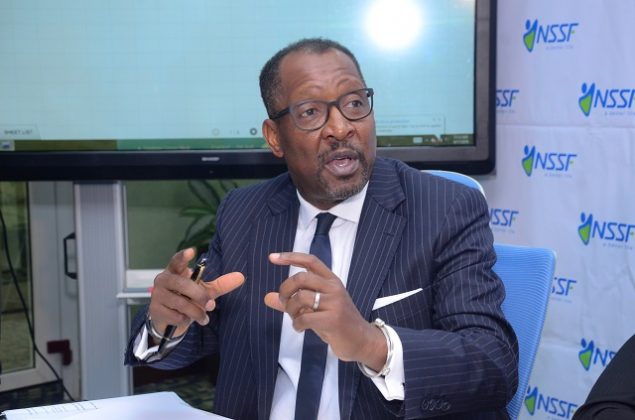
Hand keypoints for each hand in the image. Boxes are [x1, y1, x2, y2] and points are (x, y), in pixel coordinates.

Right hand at [149, 248, 244, 338]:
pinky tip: (186, 320)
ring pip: (181, 303)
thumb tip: (241, 277)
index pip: (177, 260)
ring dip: (196, 312)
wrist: (169, 320)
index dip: (184, 256)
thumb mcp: (204, 291)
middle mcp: (164, 279)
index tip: (192, 251)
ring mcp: (157, 294)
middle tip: (210, 305)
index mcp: (175, 271)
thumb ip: (221, 284)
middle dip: (200, 295)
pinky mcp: (155, 309)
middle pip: (183, 284)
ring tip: (204, 318)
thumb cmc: (187, 299)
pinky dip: (185, 320)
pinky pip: (176, 315)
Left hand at [264, 252, 386, 370]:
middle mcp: (334, 287)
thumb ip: (293, 302)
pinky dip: (296, 324)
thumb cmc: (337, 323)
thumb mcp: (316, 309)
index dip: (291, 257)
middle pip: (301, 277)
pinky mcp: (333, 319)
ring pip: (301, 297)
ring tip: (295, 318)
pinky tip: (300, 328)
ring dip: (291, 309)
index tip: (272, 257)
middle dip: (285, 289)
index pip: (310, 261)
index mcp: (331, 280)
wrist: (362, 341)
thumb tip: (267, 297)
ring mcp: (335, 303)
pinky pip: (304, 317)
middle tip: (284, 302)